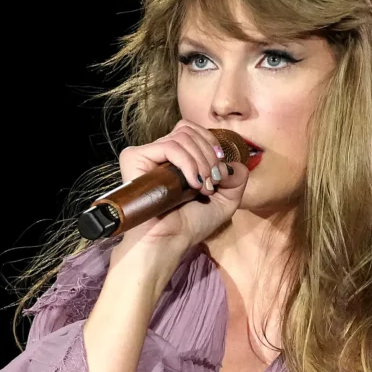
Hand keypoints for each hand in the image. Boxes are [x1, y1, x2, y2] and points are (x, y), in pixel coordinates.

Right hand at [108, 119, 248, 275]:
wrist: (168, 241)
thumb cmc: (190, 225)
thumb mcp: (225, 201)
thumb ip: (236, 178)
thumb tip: (233, 161)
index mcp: (175, 158)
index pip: (192, 130)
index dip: (210, 143)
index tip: (219, 168)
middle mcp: (159, 153)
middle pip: (189, 130)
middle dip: (209, 155)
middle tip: (212, 182)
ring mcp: (146, 154)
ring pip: (183, 137)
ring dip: (201, 162)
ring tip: (202, 187)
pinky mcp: (135, 158)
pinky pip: (170, 146)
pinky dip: (188, 163)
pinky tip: (191, 184)